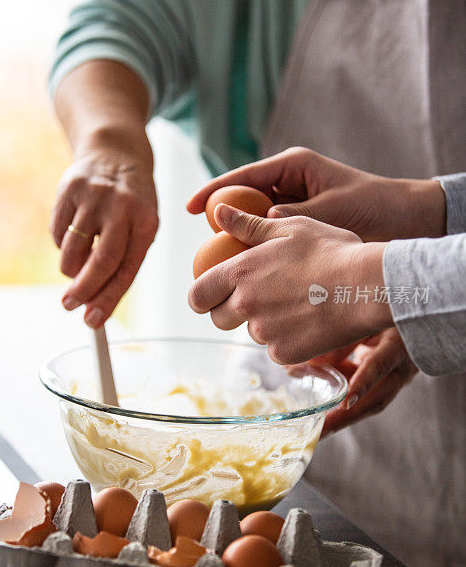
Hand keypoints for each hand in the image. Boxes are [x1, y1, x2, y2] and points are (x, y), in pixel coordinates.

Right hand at [50, 137, 157, 327]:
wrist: (116, 153)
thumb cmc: (131, 203)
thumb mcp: (140, 227)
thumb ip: (121, 263)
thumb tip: (93, 303)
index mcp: (146, 222)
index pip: (127, 270)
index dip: (108, 299)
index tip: (93, 320)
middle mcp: (122, 207)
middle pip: (101, 261)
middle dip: (83, 290)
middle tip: (70, 306)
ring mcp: (94, 196)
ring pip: (73, 250)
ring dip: (70, 269)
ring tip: (75, 267)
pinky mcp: (70, 188)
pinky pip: (57, 232)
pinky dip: (61, 244)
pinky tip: (72, 235)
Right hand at [187, 146, 445, 240]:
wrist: (403, 219)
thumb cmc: (372, 205)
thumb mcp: (334, 206)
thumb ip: (298, 212)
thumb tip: (264, 219)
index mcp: (293, 166)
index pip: (244, 177)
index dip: (214, 191)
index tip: (190, 207)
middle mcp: (288, 183)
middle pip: (243, 199)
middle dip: (222, 219)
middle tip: (204, 246)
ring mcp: (291, 204)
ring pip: (253, 220)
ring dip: (239, 238)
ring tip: (221, 262)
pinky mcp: (297, 224)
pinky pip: (269, 235)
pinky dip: (259, 249)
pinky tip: (248, 268)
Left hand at [188, 204, 392, 364]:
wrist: (367, 286)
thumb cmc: (331, 250)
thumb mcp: (289, 228)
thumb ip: (248, 225)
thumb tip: (218, 213)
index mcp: (240, 273)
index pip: (198, 295)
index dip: (202, 296)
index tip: (214, 293)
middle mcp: (245, 305)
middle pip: (219, 318)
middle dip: (231, 310)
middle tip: (260, 296)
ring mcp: (264, 333)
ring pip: (252, 332)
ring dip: (265, 322)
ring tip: (297, 302)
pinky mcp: (285, 353)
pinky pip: (276, 348)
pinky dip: (287, 338)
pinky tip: (310, 320)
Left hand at [300, 328, 417, 435]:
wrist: (416, 321)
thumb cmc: (386, 316)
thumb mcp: (366, 320)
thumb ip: (343, 339)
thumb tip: (313, 362)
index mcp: (398, 346)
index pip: (380, 365)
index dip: (364, 383)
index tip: (347, 402)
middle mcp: (401, 368)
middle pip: (376, 400)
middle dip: (347, 418)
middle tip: (321, 430)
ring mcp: (396, 379)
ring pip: (370, 402)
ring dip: (343, 417)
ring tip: (318, 428)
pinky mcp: (386, 383)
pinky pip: (365, 396)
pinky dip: (343, 401)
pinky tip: (322, 408)